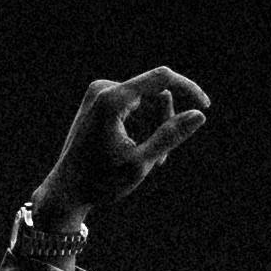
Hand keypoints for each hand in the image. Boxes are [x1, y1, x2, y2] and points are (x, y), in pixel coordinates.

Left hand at [28, 67, 212, 232]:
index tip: (205, 107)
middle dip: (166, 120)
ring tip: (152, 160)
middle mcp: (103, 89)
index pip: (162, 78)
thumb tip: (199, 114)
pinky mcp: (98, 101)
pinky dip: (143, 124)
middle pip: (155, 91)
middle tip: (163, 158)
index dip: (188, 88)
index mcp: (111, 100)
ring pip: (147, 99)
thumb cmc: (100, 181)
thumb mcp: (140, 162)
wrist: (65, 192)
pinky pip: (134, 103)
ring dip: (156, 124)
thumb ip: (170, 136)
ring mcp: (98, 93)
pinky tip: (138, 150)